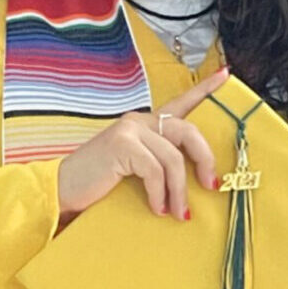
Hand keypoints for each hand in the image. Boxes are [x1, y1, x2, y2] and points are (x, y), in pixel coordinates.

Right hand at [57, 67, 229, 221]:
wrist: (62, 190)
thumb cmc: (100, 183)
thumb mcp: (135, 170)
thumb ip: (159, 164)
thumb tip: (196, 182)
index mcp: (145, 124)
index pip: (181, 102)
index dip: (205, 89)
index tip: (226, 75)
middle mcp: (139, 120)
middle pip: (188, 132)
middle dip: (205, 160)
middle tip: (210, 185)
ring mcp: (130, 130)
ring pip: (173, 158)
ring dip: (179, 191)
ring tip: (177, 212)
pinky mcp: (122, 145)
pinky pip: (155, 170)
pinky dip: (160, 194)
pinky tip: (157, 208)